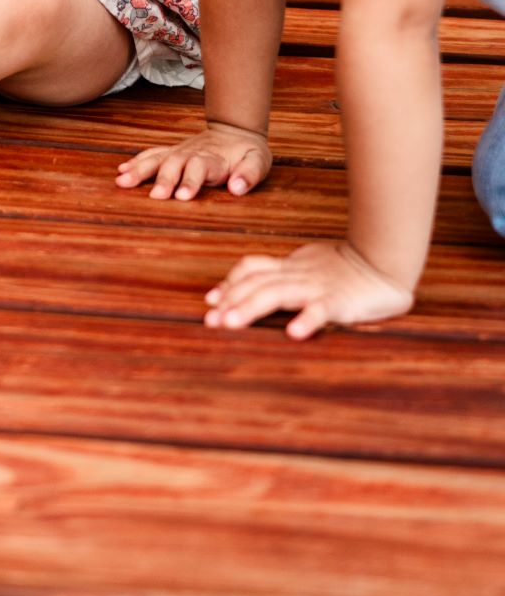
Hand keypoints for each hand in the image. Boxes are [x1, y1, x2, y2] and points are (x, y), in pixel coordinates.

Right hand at [116, 121, 270, 200]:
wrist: (235, 130)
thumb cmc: (247, 152)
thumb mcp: (259, 161)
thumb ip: (249, 174)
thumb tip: (237, 188)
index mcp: (213, 159)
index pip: (200, 168)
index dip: (190, 181)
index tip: (182, 197)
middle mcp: (192, 154)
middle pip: (174, 164)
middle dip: (163, 179)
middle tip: (154, 196)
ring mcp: (179, 152)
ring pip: (157, 158)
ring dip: (139, 170)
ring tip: (122, 182)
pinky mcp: (172, 152)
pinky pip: (152, 155)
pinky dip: (136, 162)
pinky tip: (121, 171)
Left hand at [204, 241, 414, 338]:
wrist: (383, 262)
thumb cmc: (345, 268)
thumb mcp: (307, 267)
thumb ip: (283, 274)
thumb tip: (256, 284)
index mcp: (290, 266)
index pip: (252, 269)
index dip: (230, 282)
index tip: (211, 300)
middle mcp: (298, 275)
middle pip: (257, 283)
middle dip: (231, 300)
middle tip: (211, 320)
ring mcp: (318, 287)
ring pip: (278, 293)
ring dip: (251, 307)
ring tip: (231, 323)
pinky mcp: (340, 301)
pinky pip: (322, 310)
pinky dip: (307, 320)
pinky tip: (294, 333)